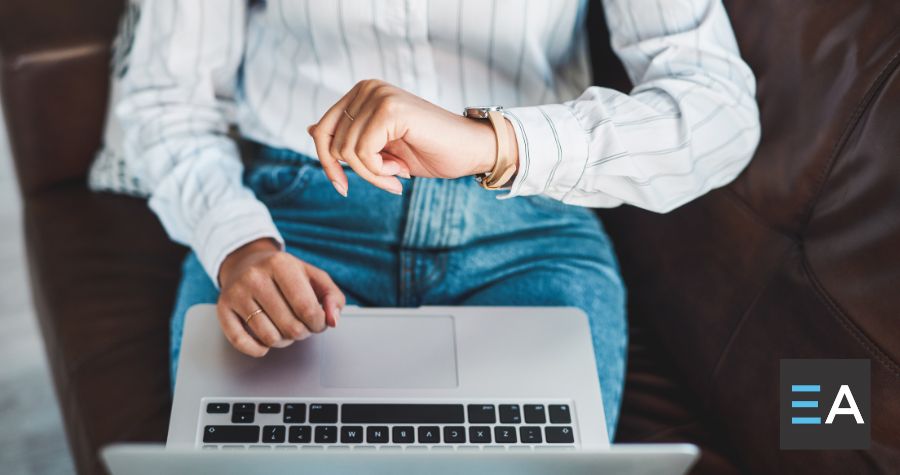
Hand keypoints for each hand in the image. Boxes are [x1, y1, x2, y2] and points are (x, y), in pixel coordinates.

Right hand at [216, 238, 344, 356]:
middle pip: (290, 326)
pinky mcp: (223, 309)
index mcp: (280, 264)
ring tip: (285, 328)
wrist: (246, 263)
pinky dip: (257, 349)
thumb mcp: (314, 277)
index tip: (318, 323)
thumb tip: (333, 321)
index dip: (318, 324)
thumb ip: (332, 297)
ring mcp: (237, 293)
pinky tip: (265, 343)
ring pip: (269, 337)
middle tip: (302, 326)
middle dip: (303, 333)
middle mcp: (255, 277)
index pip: (307, 308)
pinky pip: (241, 342)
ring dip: (284, 341)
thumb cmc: (286, 274)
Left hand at [308, 79, 517, 195]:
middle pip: (329, 143)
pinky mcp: (390, 110)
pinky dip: (379, 172)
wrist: (470, 151)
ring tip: (398, 174)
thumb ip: (349, 136)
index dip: (327, 164)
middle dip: (355, 172)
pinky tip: (402, 172)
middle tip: (387, 180)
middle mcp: (367, 88)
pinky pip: (362, 153)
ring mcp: (378, 96)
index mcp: (362, 92)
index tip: (343, 187)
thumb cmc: (429, 151)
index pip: (321, 130)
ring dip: (373, 174)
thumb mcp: (380, 148)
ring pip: (346, 152)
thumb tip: (310, 129)